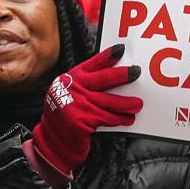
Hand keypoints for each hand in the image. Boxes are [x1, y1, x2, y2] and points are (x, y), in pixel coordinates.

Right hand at [31, 44, 141, 175]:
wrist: (51, 138)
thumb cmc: (64, 115)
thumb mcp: (67, 93)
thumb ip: (84, 85)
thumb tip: (112, 78)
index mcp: (71, 79)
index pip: (92, 64)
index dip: (107, 56)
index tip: (121, 50)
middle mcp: (74, 88)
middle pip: (105, 78)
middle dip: (123, 75)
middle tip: (136, 73)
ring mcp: (78, 104)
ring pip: (110, 101)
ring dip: (127, 104)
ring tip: (137, 105)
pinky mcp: (83, 120)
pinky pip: (107, 118)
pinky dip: (119, 120)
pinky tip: (126, 120)